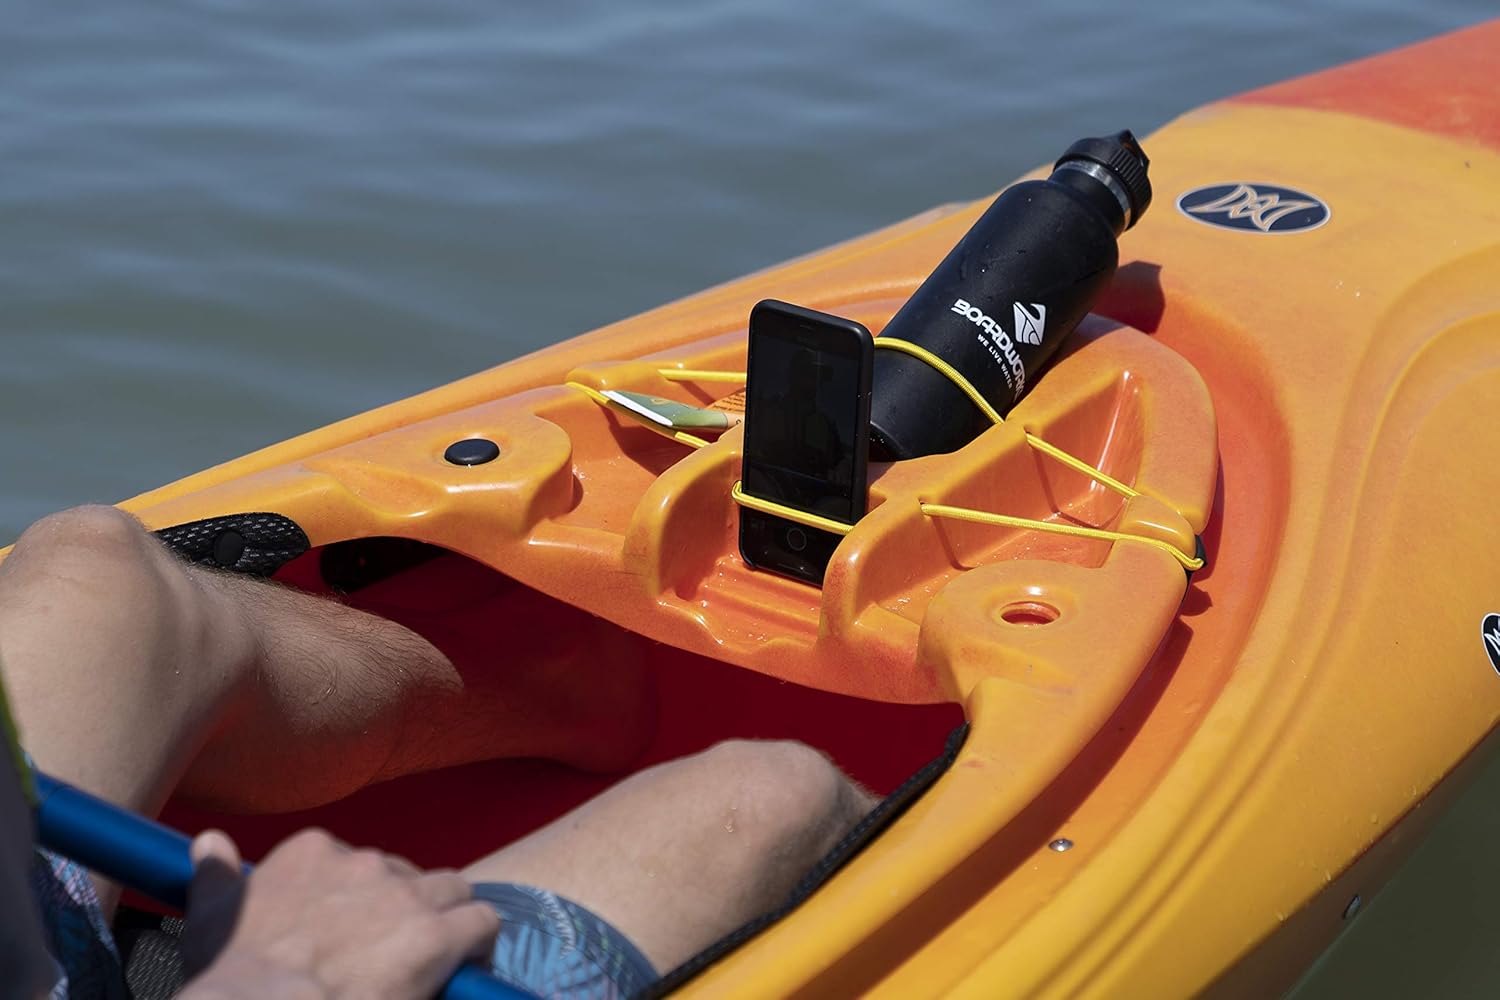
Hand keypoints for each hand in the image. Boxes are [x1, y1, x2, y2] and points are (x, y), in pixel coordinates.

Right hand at [179, 828, 498, 999]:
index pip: (355, 862)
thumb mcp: (211, 918)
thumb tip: (210, 842)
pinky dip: (481, 942)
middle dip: (406, 908)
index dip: (363, 898)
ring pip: (452, 892)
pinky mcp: (436, 935)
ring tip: (442, 952)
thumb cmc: (232, 977)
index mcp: (311, 853)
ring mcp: (403, 896)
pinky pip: (482, 922)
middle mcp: (362, 862)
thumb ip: (214, 875)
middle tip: (394, 950)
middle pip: (407, 876)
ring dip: (450, 919)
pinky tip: (471, 965)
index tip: (355, 929)